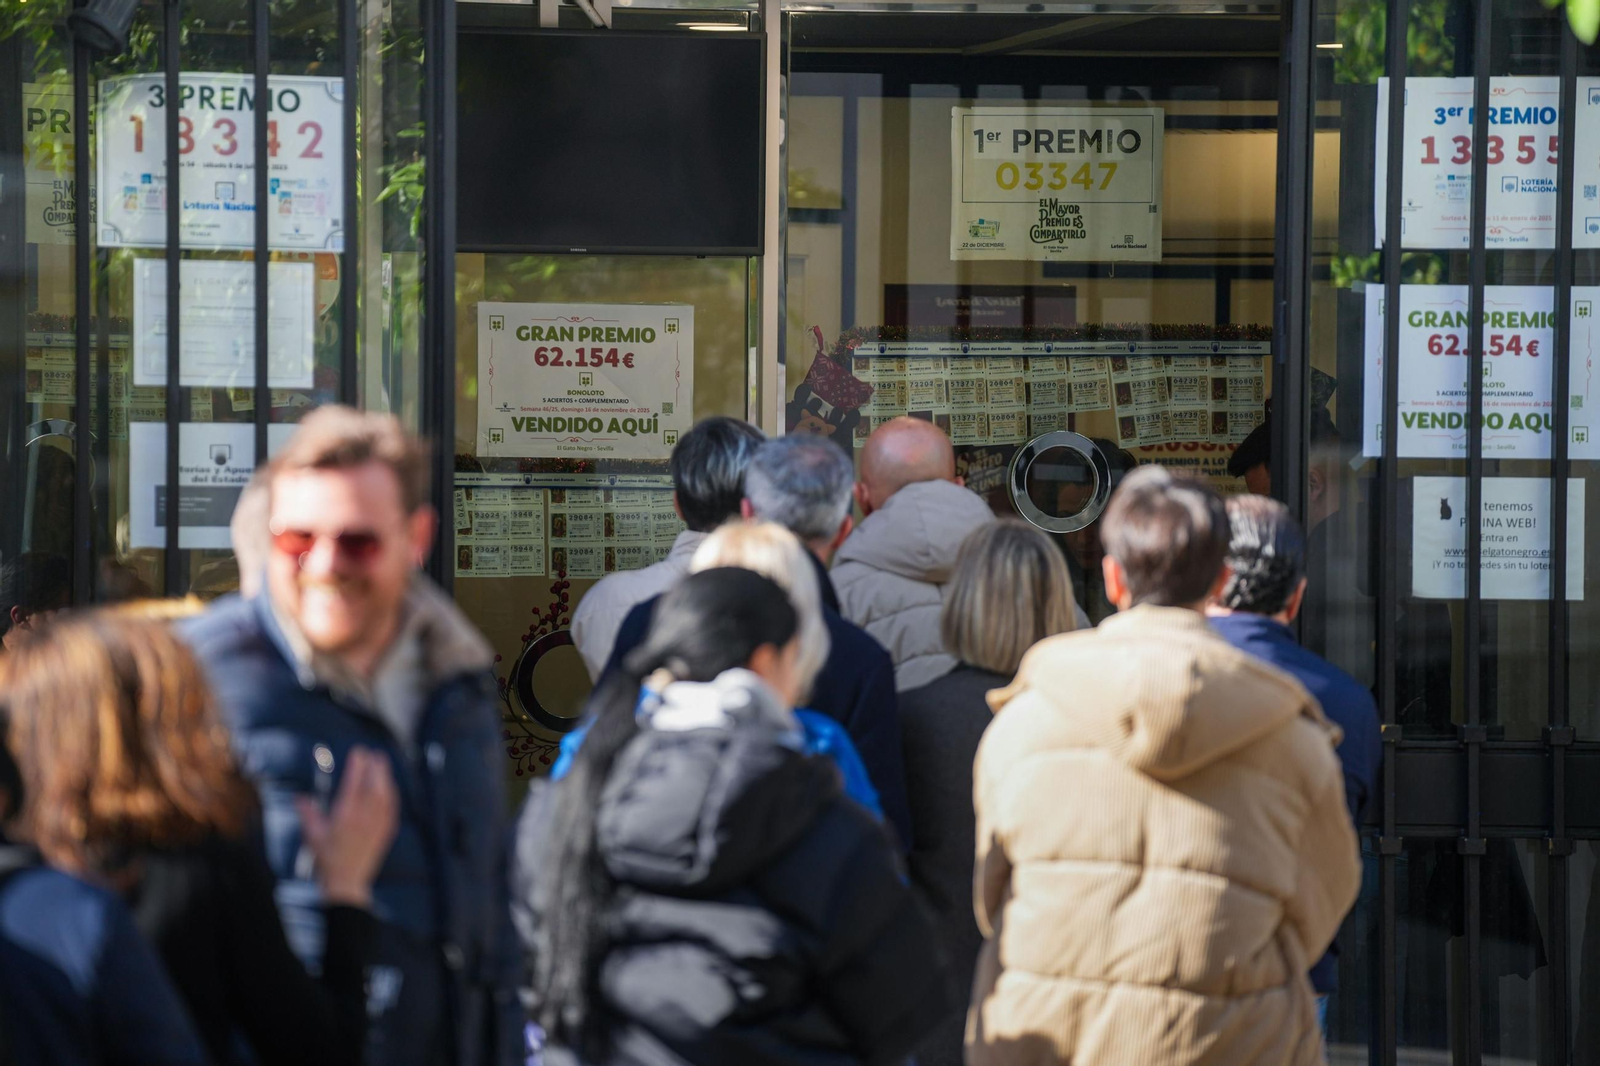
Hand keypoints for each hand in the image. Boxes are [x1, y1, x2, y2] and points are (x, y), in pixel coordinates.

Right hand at [295, 747, 398, 907]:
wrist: (346, 881)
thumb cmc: (326, 859)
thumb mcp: (312, 835)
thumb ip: (308, 813)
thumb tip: (300, 798)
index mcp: (344, 816)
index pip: (353, 783)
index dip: (357, 765)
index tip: (358, 752)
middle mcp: (363, 818)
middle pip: (373, 785)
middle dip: (374, 766)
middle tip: (372, 754)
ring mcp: (377, 824)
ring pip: (385, 794)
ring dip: (384, 776)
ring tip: (382, 763)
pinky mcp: (386, 832)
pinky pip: (392, 807)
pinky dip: (391, 793)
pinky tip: (389, 787)